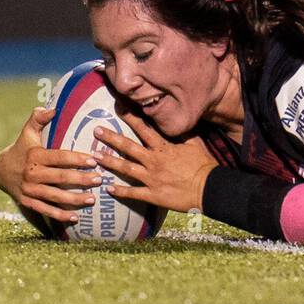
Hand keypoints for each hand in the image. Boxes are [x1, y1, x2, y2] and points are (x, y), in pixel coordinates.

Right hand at [0, 107, 104, 224]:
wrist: (1, 170)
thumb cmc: (23, 147)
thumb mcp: (28, 131)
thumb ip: (38, 118)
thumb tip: (52, 108)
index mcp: (35, 156)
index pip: (59, 157)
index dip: (77, 159)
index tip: (94, 160)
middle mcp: (32, 174)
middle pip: (60, 178)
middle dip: (81, 180)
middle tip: (99, 180)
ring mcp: (29, 190)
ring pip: (54, 196)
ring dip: (74, 199)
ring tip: (92, 199)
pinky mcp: (28, 202)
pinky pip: (45, 210)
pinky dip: (59, 215)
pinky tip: (75, 217)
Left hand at [92, 109, 216, 213]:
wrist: (209, 188)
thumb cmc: (203, 165)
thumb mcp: (195, 144)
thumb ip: (182, 134)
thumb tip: (175, 122)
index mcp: (164, 148)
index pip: (144, 129)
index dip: (131, 118)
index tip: (119, 108)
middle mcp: (154, 161)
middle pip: (128, 147)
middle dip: (111, 138)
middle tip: (96, 131)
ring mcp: (151, 178)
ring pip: (126, 169)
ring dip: (109, 162)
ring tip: (95, 157)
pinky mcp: (153, 195)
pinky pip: (133, 193)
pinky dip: (120, 191)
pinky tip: (108, 189)